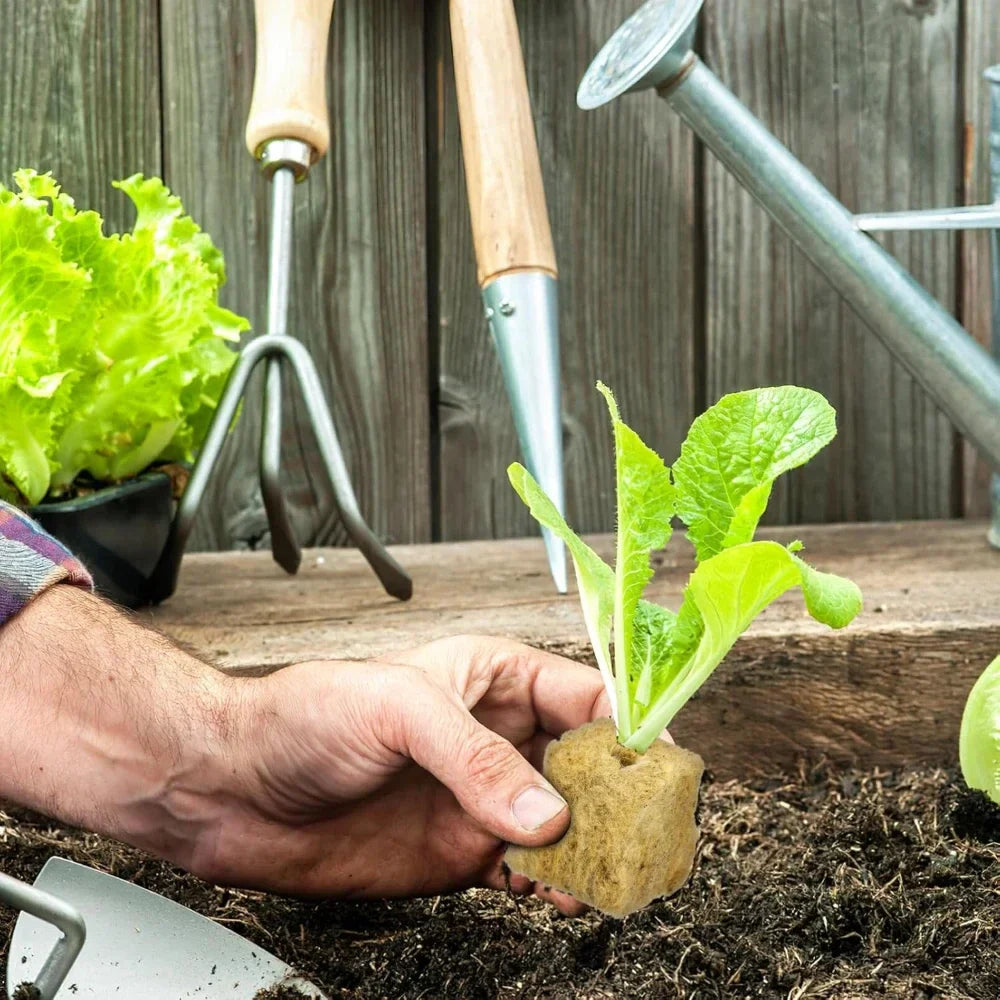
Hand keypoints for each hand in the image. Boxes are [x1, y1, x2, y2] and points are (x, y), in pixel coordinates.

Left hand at [192, 636, 610, 914]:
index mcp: (493, 678)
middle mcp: (497, 737)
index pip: (584, 696)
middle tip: (650, 833)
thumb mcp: (399, 709)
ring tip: (617, 873)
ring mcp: (481, 797)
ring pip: (567, 822)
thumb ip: (474, 758)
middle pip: (589, 764)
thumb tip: (546, 813)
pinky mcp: (460, 850)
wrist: (236, 787)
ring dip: (597, 847)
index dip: (629, 727)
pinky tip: (565, 896)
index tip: (660, 765)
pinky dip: (555, 885)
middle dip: (625, 795)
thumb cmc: (306, 715)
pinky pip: (528, 869)